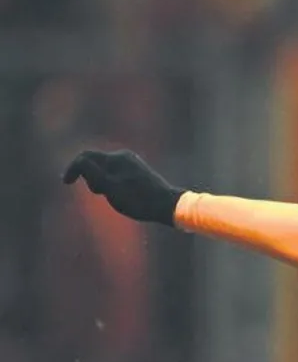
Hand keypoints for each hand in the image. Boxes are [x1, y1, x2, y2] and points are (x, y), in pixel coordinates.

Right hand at [62, 150, 184, 226]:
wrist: (166, 205)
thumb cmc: (138, 199)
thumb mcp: (110, 188)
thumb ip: (93, 173)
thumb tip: (79, 160)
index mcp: (117, 158)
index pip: (86, 156)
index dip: (73, 168)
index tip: (66, 183)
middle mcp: (124, 156)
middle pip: (94, 163)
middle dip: (90, 178)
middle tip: (101, 194)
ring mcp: (131, 163)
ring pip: (104, 170)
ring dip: (100, 183)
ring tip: (115, 196)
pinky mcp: (136, 172)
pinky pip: (114, 175)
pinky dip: (110, 185)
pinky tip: (122, 196)